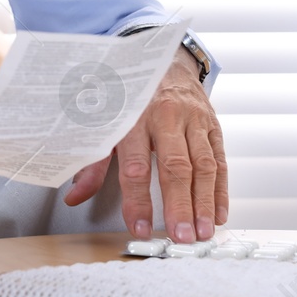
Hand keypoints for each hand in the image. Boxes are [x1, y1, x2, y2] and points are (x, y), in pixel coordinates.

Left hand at [61, 50, 227, 242]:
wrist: (163, 61)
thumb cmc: (131, 97)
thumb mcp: (106, 123)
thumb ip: (92, 163)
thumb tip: (75, 196)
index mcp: (133, 118)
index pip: (135, 166)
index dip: (137, 200)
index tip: (139, 227)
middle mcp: (166, 118)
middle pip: (174, 167)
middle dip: (178, 205)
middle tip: (180, 236)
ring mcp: (193, 120)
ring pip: (202, 165)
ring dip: (203, 203)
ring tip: (202, 232)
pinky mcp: (212, 124)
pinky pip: (219, 159)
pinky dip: (221, 190)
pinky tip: (219, 213)